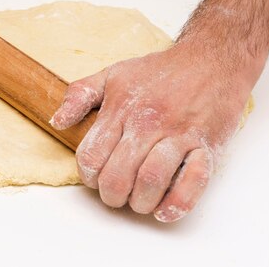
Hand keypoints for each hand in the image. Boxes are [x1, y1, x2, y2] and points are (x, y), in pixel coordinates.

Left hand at [51, 41, 260, 221]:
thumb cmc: (160, 72)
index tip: (95, 178)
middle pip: (118, 175)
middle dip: (112, 195)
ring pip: (152, 180)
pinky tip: (165, 209)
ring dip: (140, 202)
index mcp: (121, 108)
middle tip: (116, 195)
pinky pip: (194, 182)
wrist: (211, 59)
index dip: (88, 176)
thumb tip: (56, 122)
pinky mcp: (208, 145)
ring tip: (139, 201)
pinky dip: (178, 203)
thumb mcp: (112, 75)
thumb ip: (79, 96)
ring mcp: (180, 134)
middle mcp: (148, 122)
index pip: (92, 156)